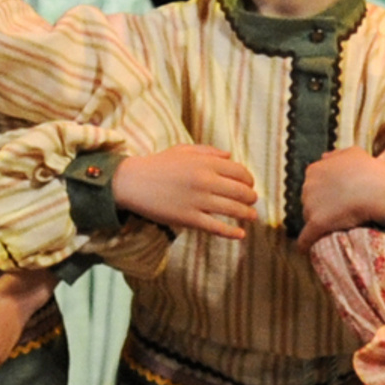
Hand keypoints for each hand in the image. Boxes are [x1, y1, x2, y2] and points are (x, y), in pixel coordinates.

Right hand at [112, 144, 258, 240]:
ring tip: (251, 216)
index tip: (249, 185)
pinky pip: (216, 227)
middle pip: (240, 191)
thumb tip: (229, 155)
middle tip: (252, 201)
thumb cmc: (157, 164)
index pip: (240, 172)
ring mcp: (198, 201)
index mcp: (205, 163)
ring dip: (247, 214)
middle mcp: (205, 180)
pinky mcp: (188, 218)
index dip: (249, 180)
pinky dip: (231, 232)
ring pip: (232, 209)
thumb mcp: (183, 150)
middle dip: (251, 198)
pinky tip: (241, 234)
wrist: (132, 182)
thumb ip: (208, 151)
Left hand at [297, 149, 384, 245]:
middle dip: (320, 206)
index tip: (335, 198)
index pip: (312, 185)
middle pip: (309, 201)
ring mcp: (311, 205)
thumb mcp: (352, 153)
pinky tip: (306, 250)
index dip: (324, 193)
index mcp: (314, 170)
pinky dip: (305, 244)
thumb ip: (335, 155)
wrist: (378, 190)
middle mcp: (308, 186)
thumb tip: (324, 157)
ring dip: (318, 223)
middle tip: (338, 211)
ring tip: (335, 225)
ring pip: (309, 218)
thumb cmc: (369, 170)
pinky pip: (305, 238)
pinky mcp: (316, 224)